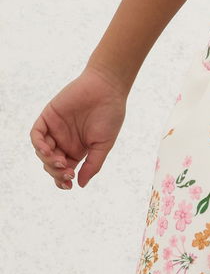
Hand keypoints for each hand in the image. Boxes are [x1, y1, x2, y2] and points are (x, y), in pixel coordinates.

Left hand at [29, 64, 127, 190]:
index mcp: (77, 149)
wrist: (108, 88)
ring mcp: (55, 129)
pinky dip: (38, 144)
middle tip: (67, 172)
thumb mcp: (104, 144)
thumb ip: (93, 164)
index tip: (69, 185)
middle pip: (51, 164)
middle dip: (56, 173)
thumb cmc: (110, 115)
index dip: (62, 180)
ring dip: (48, 161)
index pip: (64, 170)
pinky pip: (36, 134)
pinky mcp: (48, 116)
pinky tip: (47, 150)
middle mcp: (64, 141)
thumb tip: (80, 185)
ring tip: (60, 162)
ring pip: (42, 152)